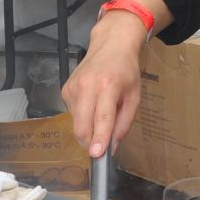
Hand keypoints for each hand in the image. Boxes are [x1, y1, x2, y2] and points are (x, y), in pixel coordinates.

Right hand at [62, 11, 147, 156]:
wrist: (111, 45)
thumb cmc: (126, 70)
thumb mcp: (134, 97)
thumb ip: (124, 123)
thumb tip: (112, 146)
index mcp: (108, 86)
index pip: (102, 118)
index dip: (99, 138)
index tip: (96, 154)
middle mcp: (87, 86)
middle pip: (82, 126)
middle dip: (89, 143)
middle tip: (100, 148)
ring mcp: (73, 88)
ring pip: (76, 123)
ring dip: (88, 128)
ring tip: (101, 112)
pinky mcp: (65, 90)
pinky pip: (73, 114)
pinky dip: (83, 117)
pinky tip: (92, 104)